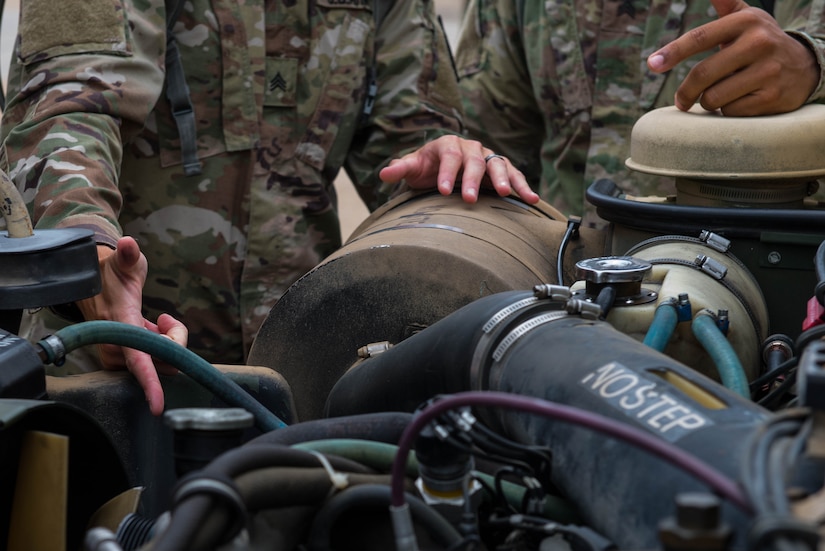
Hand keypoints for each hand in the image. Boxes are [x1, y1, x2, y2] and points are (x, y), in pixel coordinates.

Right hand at [77, 236, 187, 415]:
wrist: (92, 281)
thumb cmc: (112, 272)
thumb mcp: (123, 261)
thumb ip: (128, 255)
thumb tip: (128, 243)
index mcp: (119, 326)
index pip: (138, 360)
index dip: (150, 382)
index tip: (158, 405)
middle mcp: (117, 347)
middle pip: (162, 360)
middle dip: (174, 340)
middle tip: (164, 317)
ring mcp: (118, 356)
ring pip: (161, 361)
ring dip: (166, 341)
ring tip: (156, 319)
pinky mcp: (123, 360)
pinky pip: (153, 360)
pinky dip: (159, 345)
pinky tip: (151, 328)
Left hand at [379, 135, 539, 203]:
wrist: (442, 169)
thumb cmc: (427, 169)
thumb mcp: (412, 168)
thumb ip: (401, 169)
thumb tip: (383, 174)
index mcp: (448, 144)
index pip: (449, 155)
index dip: (447, 172)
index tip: (443, 190)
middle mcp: (471, 148)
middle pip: (475, 160)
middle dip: (473, 179)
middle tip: (469, 199)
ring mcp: (488, 157)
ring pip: (498, 165)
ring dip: (504, 179)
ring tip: (507, 194)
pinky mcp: (501, 169)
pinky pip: (514, 175)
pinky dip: (524, 186)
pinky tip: (533, 199)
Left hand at [647, 0, 818, 115]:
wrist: (805, 66)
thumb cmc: (761, 42)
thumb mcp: (745, 19)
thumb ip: (724, 4)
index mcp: (746, 21)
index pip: (700, 37)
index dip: (673, 52)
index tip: (652, 64)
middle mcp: (759, 43)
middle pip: (702, 74)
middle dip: (685, 92)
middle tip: (681, 101)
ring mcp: (767, 71)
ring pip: (714, 98)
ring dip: (709, 102)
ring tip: (721, 94)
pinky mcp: (772, 96)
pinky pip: (730, 112)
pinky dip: (728, 111)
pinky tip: (740, 101)